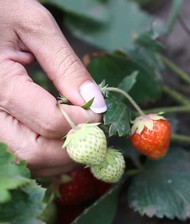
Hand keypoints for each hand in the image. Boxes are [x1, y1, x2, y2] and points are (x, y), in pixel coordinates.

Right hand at [0, 0, 106, 176]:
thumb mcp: (35, 27)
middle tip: (96, 133)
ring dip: (61, 158)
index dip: (84, 122)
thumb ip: (67, 67)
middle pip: (35, 154)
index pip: (51, 122)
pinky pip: (17, 156)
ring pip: (25, 162)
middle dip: (74, 149)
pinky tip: (62, 141)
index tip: (99, 112)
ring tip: (82, 138)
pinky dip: (45, 157)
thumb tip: (97, 103)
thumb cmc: (1, 10)